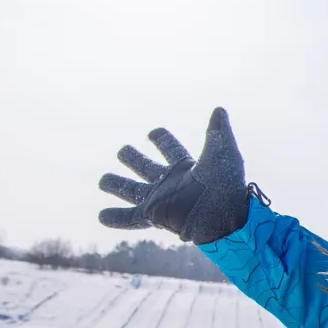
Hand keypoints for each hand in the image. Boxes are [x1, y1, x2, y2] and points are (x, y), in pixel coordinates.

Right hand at [97, 107, 252, 243]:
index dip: (161, 139)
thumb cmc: (226, 186)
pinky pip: (129, 218)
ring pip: (131, 190)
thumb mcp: (222, 153)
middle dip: (133, 159)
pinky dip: (115, 218)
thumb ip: (218, 132)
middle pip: (145, 167)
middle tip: (122, 151)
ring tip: (102, 180)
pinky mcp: (153, 214)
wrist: (221, 216)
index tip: (153, 132)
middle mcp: (169, 182)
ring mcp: (159, 199)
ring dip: (116, 185)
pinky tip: (101, 216)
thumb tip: (219, 110)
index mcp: (185, 167)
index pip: (170, 148)